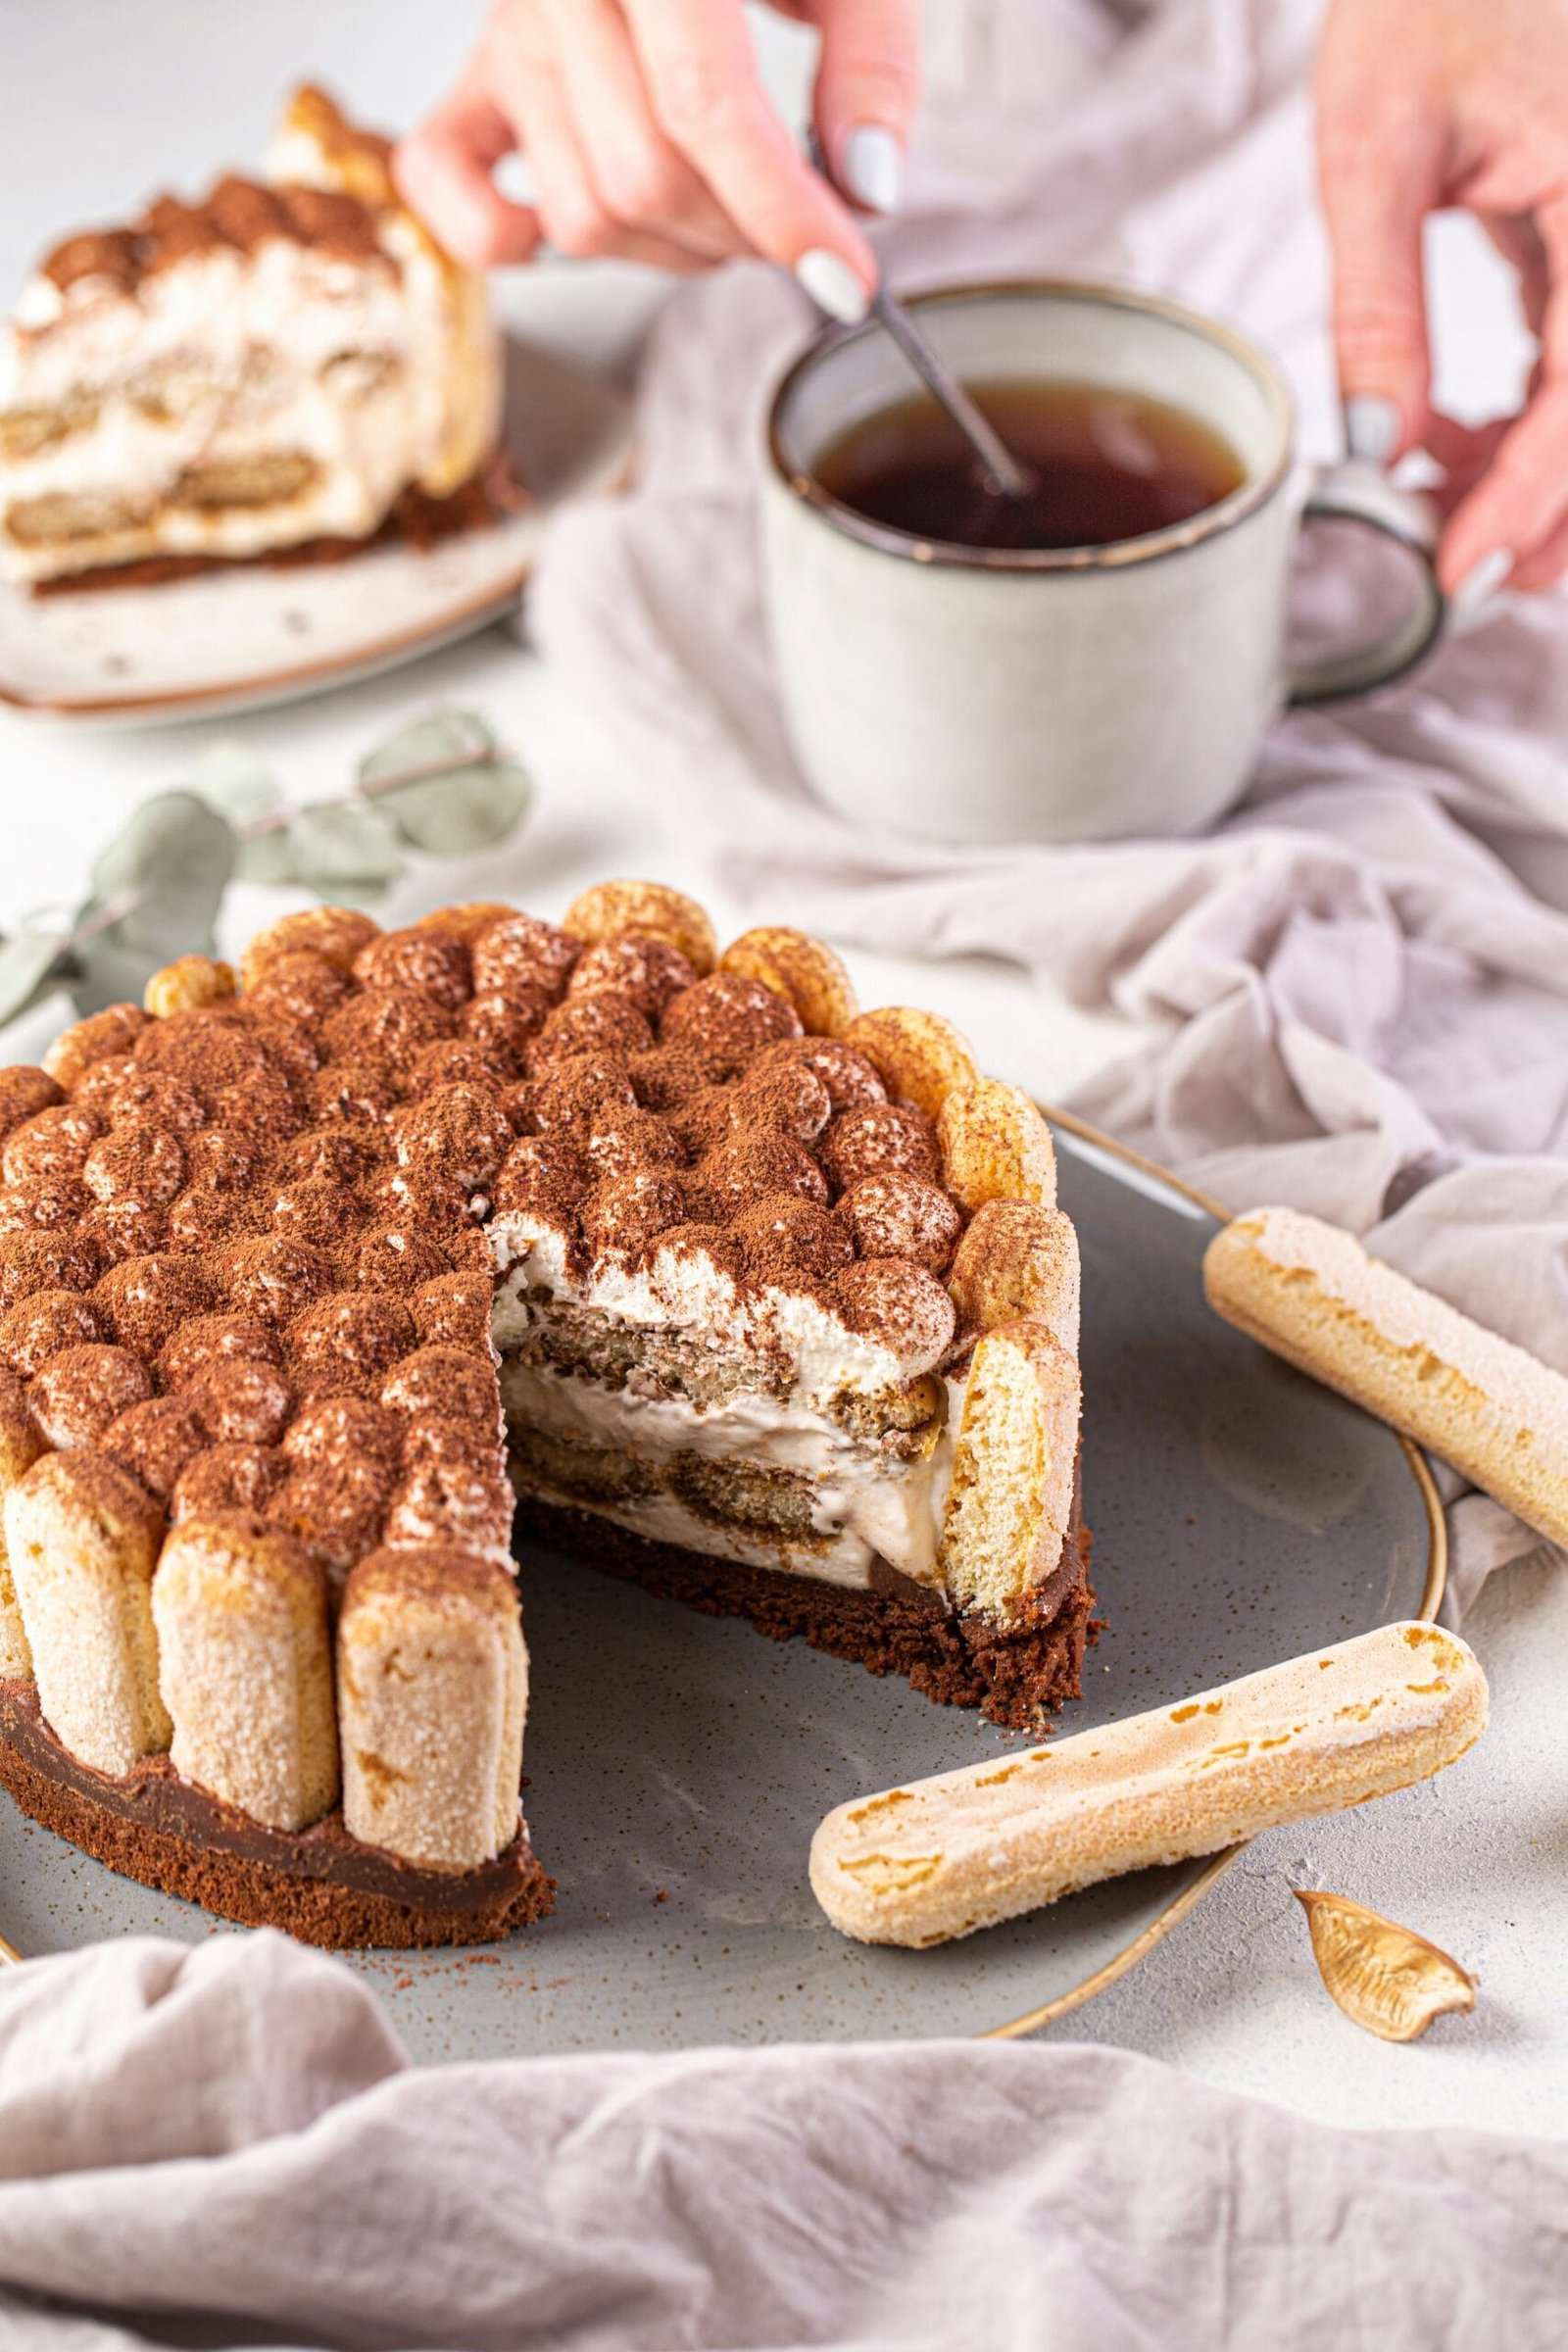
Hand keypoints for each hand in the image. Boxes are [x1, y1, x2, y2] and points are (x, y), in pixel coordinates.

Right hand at [394, 0, 918, 320]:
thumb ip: (874, 57)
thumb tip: (866, 188)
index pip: (702, 105)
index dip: (781, 210)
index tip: (845, 274)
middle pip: (642, 178)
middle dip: (741, 232)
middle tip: (793, 216)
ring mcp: (507, 37)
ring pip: (580, 214)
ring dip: (670, 250)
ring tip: (724, 202)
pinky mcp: (473, 81)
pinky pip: (450, 193)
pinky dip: (509, 239)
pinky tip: (596, 224)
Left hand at [1317, 0, 1567, 595]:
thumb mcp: (1374, 143)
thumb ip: (1380, 305)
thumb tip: (1380, 446)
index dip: (1537, 493)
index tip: (1467, 566)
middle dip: (1549, 509)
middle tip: (1454, 564)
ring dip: (1541, 471)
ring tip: (1435, 493)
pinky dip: (1538, 419)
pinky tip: (1457, 440)